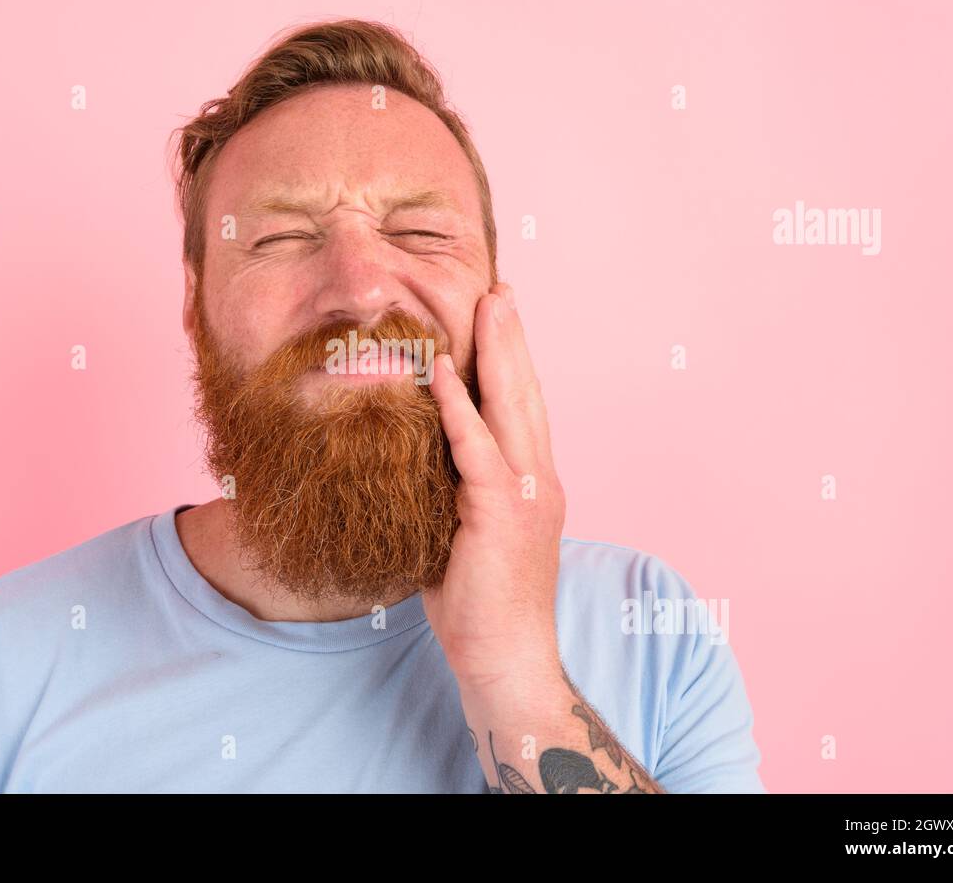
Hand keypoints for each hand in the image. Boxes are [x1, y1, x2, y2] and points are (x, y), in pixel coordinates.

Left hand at [422, 282, 566, 694]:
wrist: (507, 662)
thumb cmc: (478, 607)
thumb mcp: (459, 534)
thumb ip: (448, 491)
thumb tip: (414, 460)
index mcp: (530, 484)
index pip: (521, 408)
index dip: (511, 359)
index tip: (499, 315)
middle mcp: (538, 480)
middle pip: (525, 393)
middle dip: (512, 337)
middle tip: (501, 289)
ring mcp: (527, 496)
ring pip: (512, 409)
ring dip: (497, 352)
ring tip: (487, 304)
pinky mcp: (503, 516)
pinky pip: (478, 451)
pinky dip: (462, 409)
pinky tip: (447, 373)